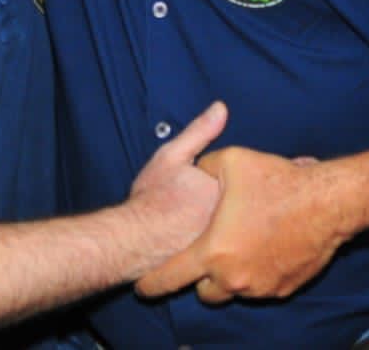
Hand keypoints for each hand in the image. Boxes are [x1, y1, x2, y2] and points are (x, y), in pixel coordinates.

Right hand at [124, 102, 227, 273]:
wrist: (132, 241)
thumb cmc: (150, 200)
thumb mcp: (172, 156)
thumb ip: (199, 132)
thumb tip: (221, 108)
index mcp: (226, 187)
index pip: (234, 178)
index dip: (211, 181)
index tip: (192, 190)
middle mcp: (232, 215)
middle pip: (235, 203)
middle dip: (218, 206)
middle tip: (188, 211)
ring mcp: (227, 239)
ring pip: (231, 227)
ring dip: (217, 226)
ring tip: (189, 228)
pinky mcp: (220, 260)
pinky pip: (226, 250)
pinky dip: (214, 247)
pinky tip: (193, 246)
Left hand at [135, 145, 344, 303]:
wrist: (328, 203)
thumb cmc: (277, 182)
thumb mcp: (230, 161)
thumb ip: (203, 165)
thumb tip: (197, 169)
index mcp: (213, 251)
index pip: (169, 277)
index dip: (150, 283)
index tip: (140, 286)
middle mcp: (234, 277)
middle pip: (204, 292)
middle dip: (199, 278)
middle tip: (204, 256)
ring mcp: (260, 287)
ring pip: (233, 291)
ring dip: (230, 275)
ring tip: (238, 247)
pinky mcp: (283, 288)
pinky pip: (261, 287)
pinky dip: (257, 273)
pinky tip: (264, 247)